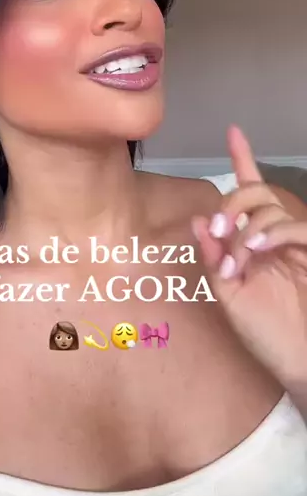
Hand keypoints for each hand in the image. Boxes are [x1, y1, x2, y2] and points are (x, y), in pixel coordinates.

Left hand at [193, 125, 306, 388]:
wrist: (299, 364)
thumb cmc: (266, 335)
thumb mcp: (230, 296)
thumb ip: (214, 260)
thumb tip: (198, 221)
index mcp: (256, 241)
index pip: (251, 192)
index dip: (244, 159)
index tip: (233, 131)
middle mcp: (276, 236)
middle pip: (256, 191)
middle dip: (232, 203)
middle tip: (219, 232)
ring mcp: (297, 243)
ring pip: (271, 206)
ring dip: (246, 227)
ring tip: (239, 259)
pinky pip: (295, 226)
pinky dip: (272, 233)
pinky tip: (258, 250)